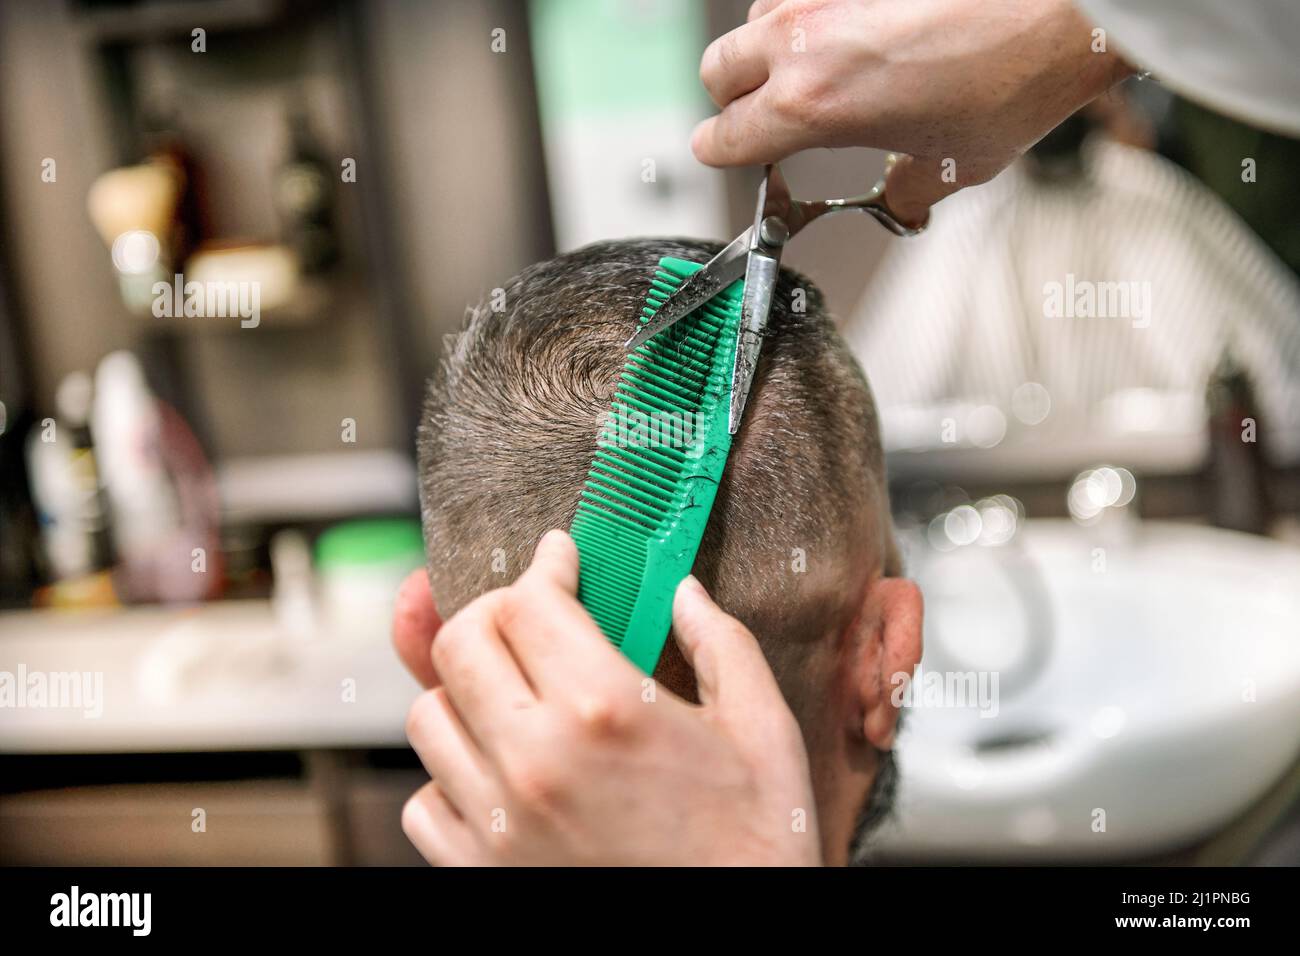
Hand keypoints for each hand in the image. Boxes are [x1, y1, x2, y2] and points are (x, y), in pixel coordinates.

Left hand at [392, 530, 821, 865]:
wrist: (737, 945)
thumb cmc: (755, 845)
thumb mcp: (763, 730)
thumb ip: (721, 644)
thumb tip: (681, 591)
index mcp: (606, 708)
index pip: (529, 599)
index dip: (546, 564)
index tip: (559, 559)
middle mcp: (536, 758)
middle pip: (459, 642)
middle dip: (496, 610)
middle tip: (531, 614)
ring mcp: (499, 820)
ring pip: (429, 715)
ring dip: (467, 689)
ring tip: (515, 691)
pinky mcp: (481, 872)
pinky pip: (424, 801)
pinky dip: (451, 776)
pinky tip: (500, 770)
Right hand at [693, 0, 1133, 225]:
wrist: (1066, 5)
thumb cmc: (1018, 72)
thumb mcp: (958, 161)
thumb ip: (910, 185)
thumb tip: (904, 197)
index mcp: (812, 104)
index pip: (724, 135)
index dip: (721, 152)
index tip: (726, 152)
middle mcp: (803, 40)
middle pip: (717, 69)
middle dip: (731, 98)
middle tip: (761, 114)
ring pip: (758, 17)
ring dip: (769, 47)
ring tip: (814, 64)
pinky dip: (813, 11)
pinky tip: (851, 26)